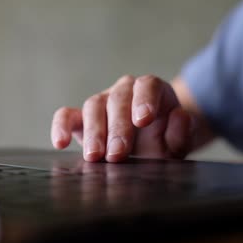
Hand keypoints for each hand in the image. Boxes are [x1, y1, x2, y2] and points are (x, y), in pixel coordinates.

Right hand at [51, 75, 204, 161]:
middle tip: (118, 154)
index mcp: (151, 91)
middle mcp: (123, 91)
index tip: (143, 121)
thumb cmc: (163, 143)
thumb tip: (180, 116)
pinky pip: (66, 116)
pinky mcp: (80, 119)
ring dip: (94, 132)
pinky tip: (61, 143)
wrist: (149, 149)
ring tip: (95, 157)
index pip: (147, 85)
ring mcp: (100, 103)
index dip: (144, 100)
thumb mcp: (177, 143)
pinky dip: (61, 127)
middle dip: (117, 127)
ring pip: (93, 106)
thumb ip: (182, 132)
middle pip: (118, 99)